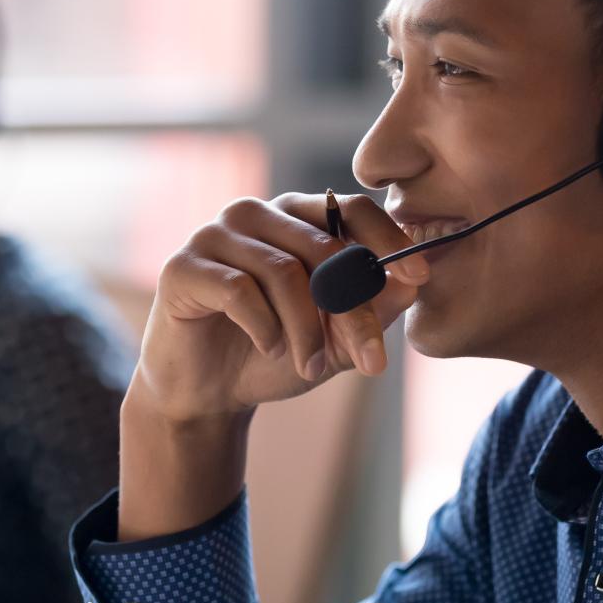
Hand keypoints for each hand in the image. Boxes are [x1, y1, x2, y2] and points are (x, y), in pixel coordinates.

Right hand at [132, 193, 427, 424]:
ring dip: (307, 330)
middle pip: (324, 248)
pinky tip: (270, 350)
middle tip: (370, 361)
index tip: (420, 277)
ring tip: (311, 367)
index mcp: (296, 218)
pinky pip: (239, 289)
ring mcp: (215, 234)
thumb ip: (373, 309)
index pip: (350, 208)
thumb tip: (413, 283)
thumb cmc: (273, 355)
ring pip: (284, 271)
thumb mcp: (336, 338)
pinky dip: (265, 327)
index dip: (388, 239)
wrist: (208, 393)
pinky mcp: (183, 265)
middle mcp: (256, 213)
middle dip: (354, 311)